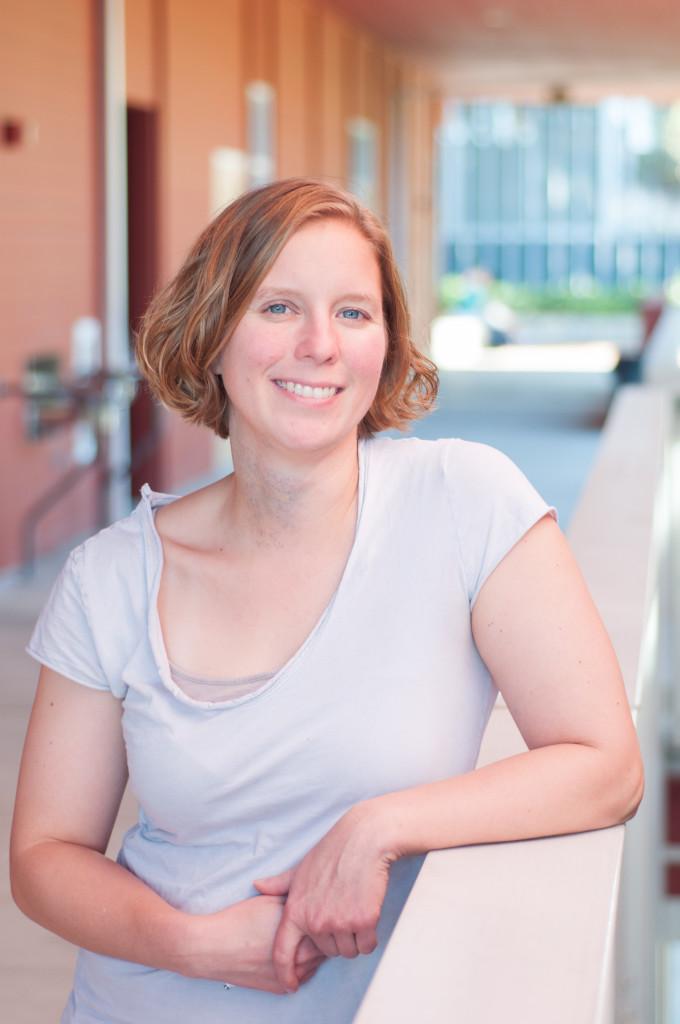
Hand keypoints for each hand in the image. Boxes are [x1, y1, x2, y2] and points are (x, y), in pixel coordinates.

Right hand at [181, 894, 325, 992]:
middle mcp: (301, 959)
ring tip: (303, 938)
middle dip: (322, 936)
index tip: (322, 911)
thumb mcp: (271, 901)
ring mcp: (291, 976)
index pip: (326, 928)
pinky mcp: (279, 987)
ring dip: (314, 953)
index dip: (324, 918)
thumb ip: (296, 901)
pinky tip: (295, 954)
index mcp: (301, 934)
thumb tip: (311, 899)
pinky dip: (303, 967)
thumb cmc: (239, 921)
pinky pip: (302, 978)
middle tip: (316, 923)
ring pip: (315, 965)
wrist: (213, 947)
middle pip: (325, 948)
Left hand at [254, 804, 394, 991]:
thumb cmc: (333, 851)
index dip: (285, 972)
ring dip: (353, 938)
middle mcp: (315, 920)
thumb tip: (258, 885)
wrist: (364, 839)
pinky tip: (367, 912)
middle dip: (334, 938)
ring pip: (347, 951)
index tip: (290, 984)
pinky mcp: (364, 920)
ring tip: (353, 908)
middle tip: (340, 911)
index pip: (283, 952)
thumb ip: (279, 884)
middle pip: (325, 951)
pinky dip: (369, 935)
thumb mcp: (300, 869)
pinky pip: (367, 945)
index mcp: (296, 910)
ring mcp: (339, 922)